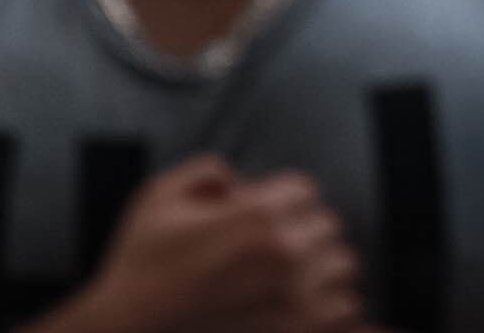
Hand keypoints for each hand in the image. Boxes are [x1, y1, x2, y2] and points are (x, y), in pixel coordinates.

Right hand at [40, 156, 365, 332]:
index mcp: (258, 215)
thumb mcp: (157, 198)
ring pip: (343, 267)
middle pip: (326, 227)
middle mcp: (285, 253)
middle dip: (299, 234)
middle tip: (270, 254)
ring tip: (288, 282)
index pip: (304, 191)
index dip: (280, 203)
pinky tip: (298, 311)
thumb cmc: (137, 271)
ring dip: (321, 271)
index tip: (261, 221)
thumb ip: (206, 171)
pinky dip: (330, 311)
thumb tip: (238, 183)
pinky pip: (346, 311)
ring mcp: (297, 299)